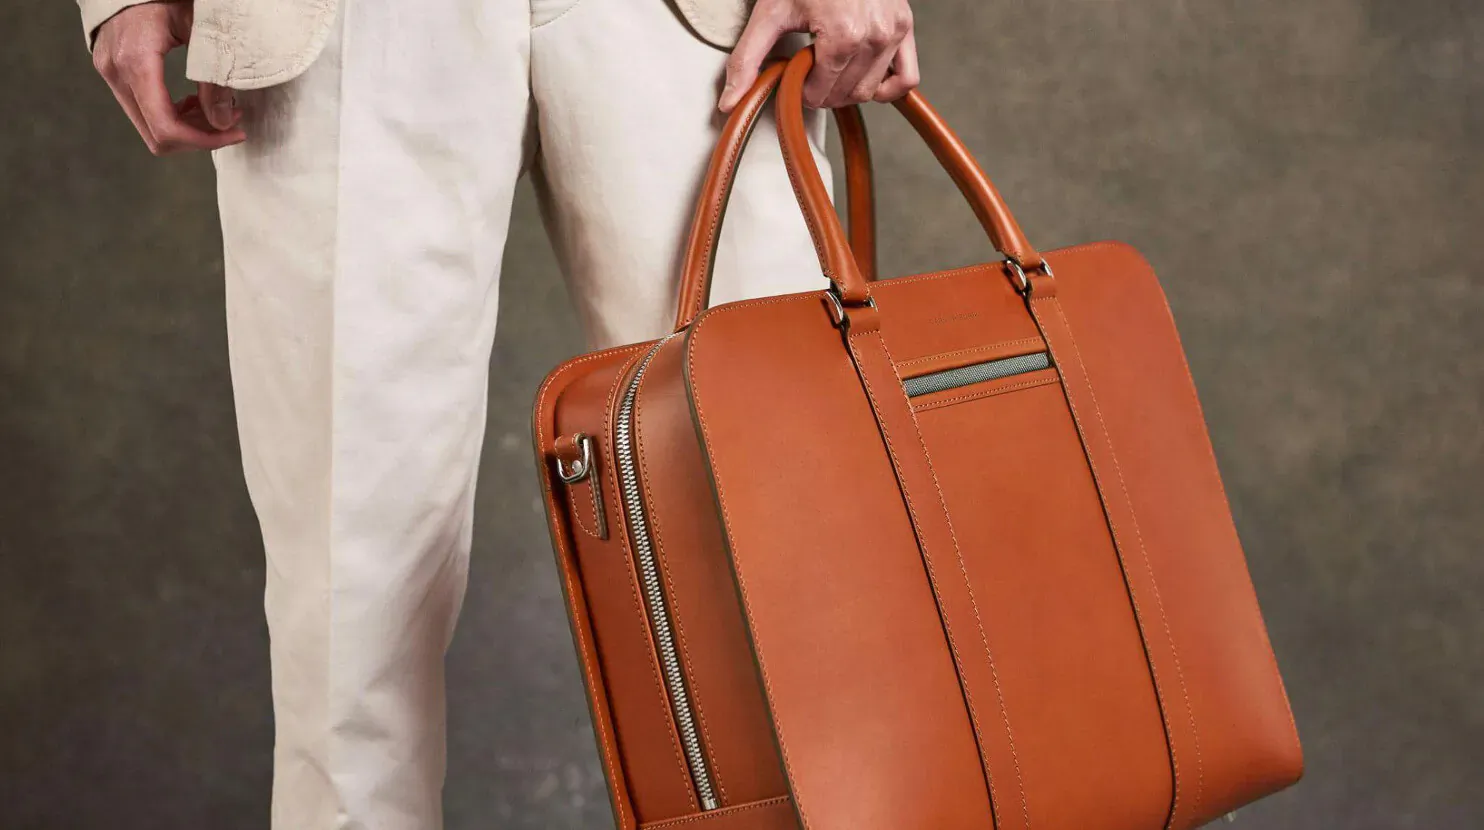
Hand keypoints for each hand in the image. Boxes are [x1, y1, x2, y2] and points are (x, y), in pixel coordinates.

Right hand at [92, 1, 244, 154]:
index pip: (166, 128)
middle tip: (230, 121)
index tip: (234, 133)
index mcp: (136, 61)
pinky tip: (193, 101)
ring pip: (150, 127)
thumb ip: (214, 77)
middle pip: (157, 135)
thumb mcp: (200, 29)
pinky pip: (143, 110)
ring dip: (187, 127)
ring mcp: (110, 73)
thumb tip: (223, 121)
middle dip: (198, 136)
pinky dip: (171, 115)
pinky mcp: (113, 72)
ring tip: (216, 108)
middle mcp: (116, 72)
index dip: (203, 140)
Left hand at [719, 0, 918, 111]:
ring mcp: (894, 31)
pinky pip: (907, 78)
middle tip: (811, 69)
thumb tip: (730, 102)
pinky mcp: (906, 27)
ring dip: (849, 89)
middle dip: (824, 90)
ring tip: (832, 64)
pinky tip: (862, 76)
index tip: (796, 73)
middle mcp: (874, 36)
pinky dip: (886, 87)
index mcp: (843, 35)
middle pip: (846, 95)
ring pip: (871, 91)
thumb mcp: (770, 13)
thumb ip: (748, 59)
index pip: (822, 92)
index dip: (803, 89)